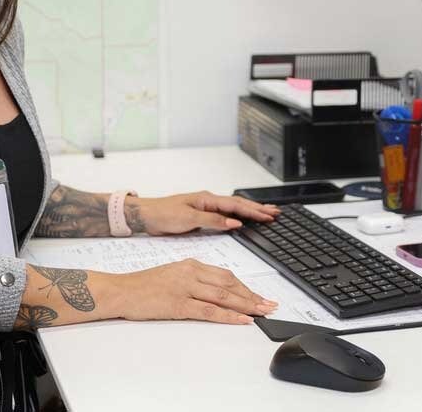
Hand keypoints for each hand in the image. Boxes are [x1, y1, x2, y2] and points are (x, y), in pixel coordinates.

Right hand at [113, 259, 277, 324]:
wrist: (122, 290)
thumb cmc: (145, 285)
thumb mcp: (173, 275)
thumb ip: (194, 280)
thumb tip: (217, 292)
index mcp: (190, 264)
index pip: (225, 275)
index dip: (245, 287)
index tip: (259, 296)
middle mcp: (190, 272)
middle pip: (229, 284)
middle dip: (252, 296)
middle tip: (269, 305)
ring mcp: (185, 287)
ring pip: (223, 296)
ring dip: (246, 305)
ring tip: (262, 313)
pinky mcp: (179, 304)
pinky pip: (209, 311)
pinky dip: (228, 316)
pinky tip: (241, 320)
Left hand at [129, 191, 279, 235]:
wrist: (146, 215)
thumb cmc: (163, 214)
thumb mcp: (188, 218)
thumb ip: (212, 220)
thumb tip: (234, 222)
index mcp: (206, 199)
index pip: (236, 205)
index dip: (254, 211)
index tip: (269, 215)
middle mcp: (207, 201)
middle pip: (238, 204)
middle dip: (257, 208)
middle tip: (275, 213)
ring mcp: (205, 207)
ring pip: (232, 208)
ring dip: (249, 211)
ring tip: (265, 213)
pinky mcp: (201, 215)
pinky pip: (224, 214)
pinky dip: (237, 215)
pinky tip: (243, 219)